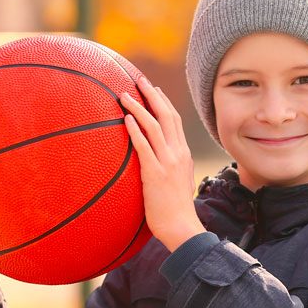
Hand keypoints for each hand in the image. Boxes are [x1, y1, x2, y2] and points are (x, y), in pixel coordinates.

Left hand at [120, 76, 206, 251]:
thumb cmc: (176, 211)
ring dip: (139, 107)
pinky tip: (126, 118)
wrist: (182, 228)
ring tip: (124, 94)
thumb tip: (164, 163)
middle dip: (152, 95)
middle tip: (139, 80)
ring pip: (153, 126)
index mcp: (183, 154)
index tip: (153, 90)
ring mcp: (168, 162)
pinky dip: (136, 130)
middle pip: (166, 116)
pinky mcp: (155, 173)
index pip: (174, 121)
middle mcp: (178, 154)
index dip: (163, 103)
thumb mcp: (179, 183)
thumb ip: (173, 169)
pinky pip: (144, 146)